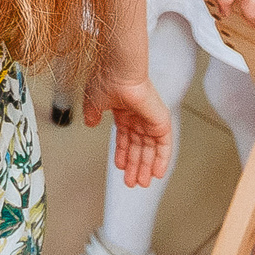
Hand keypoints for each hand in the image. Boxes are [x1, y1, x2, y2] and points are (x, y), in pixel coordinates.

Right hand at [81, 71, 173, 188]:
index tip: (120, 167)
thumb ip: (92, 115)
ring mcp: (150, 119)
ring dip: (145, 167)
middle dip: (134, 165)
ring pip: (150, 149)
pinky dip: (162, 160)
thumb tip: (90, 124)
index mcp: (124, 111)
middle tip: (132, 182)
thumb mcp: (94, 102)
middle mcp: (138, 116)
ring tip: (141, 183)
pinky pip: (164, 145)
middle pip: (138, 146)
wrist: (120, 72)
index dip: (123, 153)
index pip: (125, 137)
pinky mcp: (161, 122)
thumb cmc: (107, 79)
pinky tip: (157, 173)